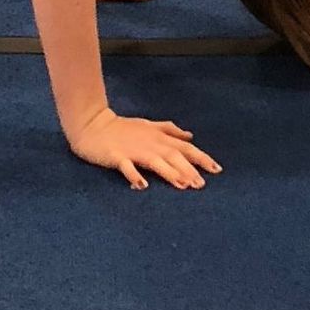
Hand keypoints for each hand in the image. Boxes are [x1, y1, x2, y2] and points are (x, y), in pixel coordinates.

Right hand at [69, 108, 220, 189]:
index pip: (184, 147)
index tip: (217, 170)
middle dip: (188, 169)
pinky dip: (134, 175)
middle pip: (173, 155)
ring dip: (169, 172)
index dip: (200, 157)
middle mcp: (149, 143)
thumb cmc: (122, 127)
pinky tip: (142, 186)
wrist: (92, 124)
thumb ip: (169, 130)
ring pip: (154, 161)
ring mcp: (132, 150)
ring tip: (182, 185)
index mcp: (157, 137)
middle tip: (202, 184)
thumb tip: (190, 136)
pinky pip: (126, 167)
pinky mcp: (116, 156)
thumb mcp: (148, 125)